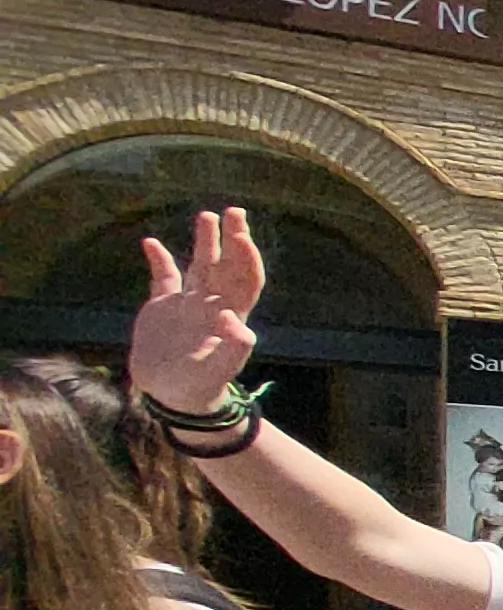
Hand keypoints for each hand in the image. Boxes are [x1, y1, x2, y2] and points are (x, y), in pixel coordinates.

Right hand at [132, 207, 265, 414]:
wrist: (172, 398)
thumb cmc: (200, 387)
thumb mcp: (218, 370)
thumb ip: (232, 347)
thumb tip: (233, 318)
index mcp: (230, 315)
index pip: (245, 280)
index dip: (246, 258)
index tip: (242, 236)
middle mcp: (212, 304)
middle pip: (227, 265)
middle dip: (233, 238)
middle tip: (235, 211)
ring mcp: (188, 304)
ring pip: (199, 265)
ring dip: (205, 241)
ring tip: (207, 214)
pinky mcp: (162, 308)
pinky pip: (163, 278)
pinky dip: (159, 259)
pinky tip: (150, 242)